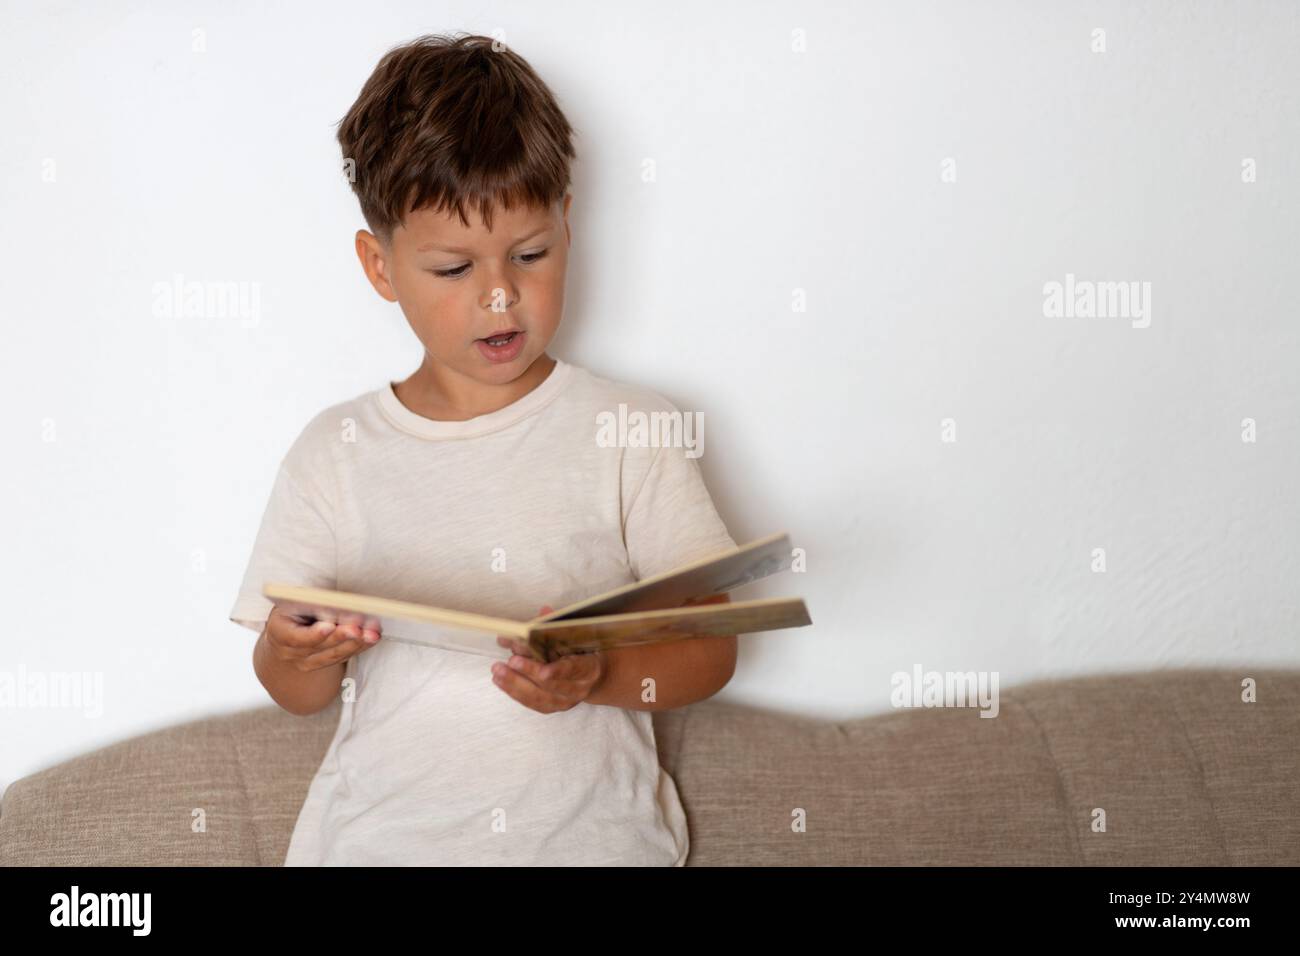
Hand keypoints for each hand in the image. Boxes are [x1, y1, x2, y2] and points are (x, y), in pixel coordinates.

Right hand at [264, 604, 381, 672]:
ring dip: (356, 644)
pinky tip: (372, 637)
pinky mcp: (322, 664)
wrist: (284, 632)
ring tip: (372, 633)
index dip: (314, 633)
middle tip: (359, 628)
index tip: (329, 626)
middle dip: (342, 636)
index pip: (296, 637)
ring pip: (334, 655)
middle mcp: (291, 653)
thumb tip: (334, 602)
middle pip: (320, 647)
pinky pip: (342, 657)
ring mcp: (306, 662)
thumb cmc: (291, 609)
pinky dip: (359, 647)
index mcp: (279, 633)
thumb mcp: (293, 601)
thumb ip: (310, 603)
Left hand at [492, 605, 605, 713]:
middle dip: (529, 672)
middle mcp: (578, 689)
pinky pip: (531, 702)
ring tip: (498, 671)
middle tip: (511, 661)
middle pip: (551, 685)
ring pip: (538, 696)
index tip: (543, 671)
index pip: (573, 670)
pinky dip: (514, 691)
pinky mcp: (551, 707)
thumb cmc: (582, 652)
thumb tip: (543, 612)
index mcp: (589, 668)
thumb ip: (559, 626)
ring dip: (515, 683)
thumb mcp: (576, 637)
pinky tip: (500, 680)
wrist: (593, 677)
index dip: (558, 671)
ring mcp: (565, 701)